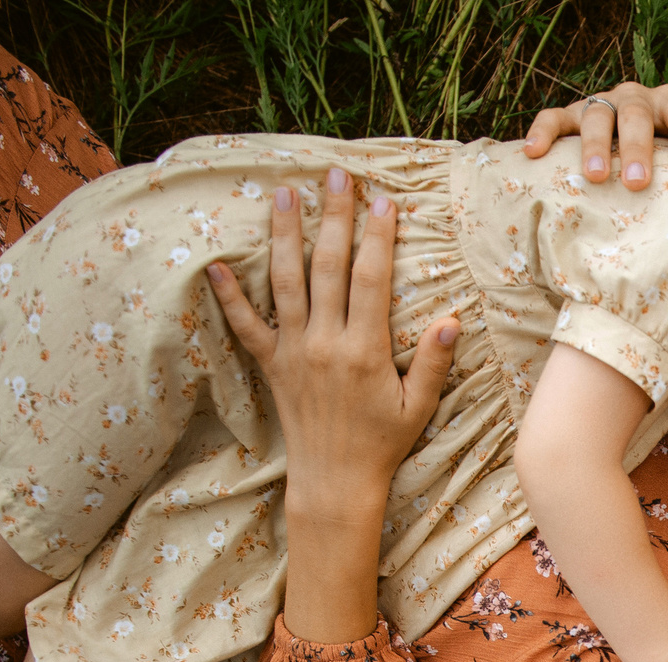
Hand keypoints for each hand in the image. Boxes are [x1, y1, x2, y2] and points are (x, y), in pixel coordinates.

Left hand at [206, 166, 458, 526]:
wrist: (335, 481)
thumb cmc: (383, 445)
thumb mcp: (419, 408)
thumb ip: (434, 363)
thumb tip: (451, 320)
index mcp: (365, 350)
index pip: (371, 279)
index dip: (377, 237)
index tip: (382, 200)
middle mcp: (325, 343)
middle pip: (327, 267)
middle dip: (333, 217)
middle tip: (334, 175)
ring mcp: (294, 351)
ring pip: (286, 282)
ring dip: (285, 235)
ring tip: (285, 194)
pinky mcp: (272, 365)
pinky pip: (247, 325)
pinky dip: (229, 296)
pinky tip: (216, 264)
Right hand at [519, 82, 667, 184]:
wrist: (625, 156)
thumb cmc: (667, 159)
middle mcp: (634, 99)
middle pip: (635, 114)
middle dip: (637, 146)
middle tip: (640, 182)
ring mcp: (598, 105)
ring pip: (594, 115)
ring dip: (595, 145)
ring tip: (597, 176)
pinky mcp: (566, 118)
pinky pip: (551, 119)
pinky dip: (542, 133)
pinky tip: (533, 153)